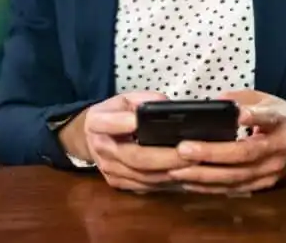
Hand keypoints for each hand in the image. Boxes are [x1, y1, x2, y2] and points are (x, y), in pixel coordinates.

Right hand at [64, 91, 197, 192]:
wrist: (91, 139)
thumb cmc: (112, 115)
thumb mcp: (122, 99)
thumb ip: (141, 99)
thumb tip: (164, 104)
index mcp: (96, 123)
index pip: (109, 124)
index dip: (124, 124)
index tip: (139, 122)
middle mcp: (101, 150)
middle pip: (135, 157)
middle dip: (165, 157)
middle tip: (191, 152)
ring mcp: (110, 171)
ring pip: (143, 176)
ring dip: (171, 173)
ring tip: (195, 165)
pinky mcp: (119, 184)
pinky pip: (146, 186)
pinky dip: (167, 182)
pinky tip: (186, 176)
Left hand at [168, 90, 285, 193]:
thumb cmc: (283, 117)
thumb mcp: (266, 99)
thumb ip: (241, 98)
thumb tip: (213, 102)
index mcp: (281, 122)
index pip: (268, 118)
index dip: (254, 117)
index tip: (239, 114)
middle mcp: (278, 149)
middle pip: (244, 154)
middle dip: (211, 153)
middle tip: (183, 149)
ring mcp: (272, 170)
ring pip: (237, 177)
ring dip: (205, 175)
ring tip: (178, 170)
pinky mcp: (265, 184)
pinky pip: (235, 188)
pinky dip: (211, 187)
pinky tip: (190, 182)